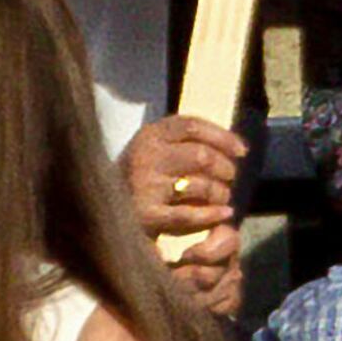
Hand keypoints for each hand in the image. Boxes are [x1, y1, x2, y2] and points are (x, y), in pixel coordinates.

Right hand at [124, 112, 246, 318]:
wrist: (99, 214)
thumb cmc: (140, 180)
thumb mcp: (156, 152)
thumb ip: (185, 142)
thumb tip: (236, 146)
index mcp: (148, 135)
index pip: (192, 126)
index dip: (223, 137)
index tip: (242, 150)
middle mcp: (144, 156)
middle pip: (202, 155)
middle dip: (224, 167)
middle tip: (230, 178)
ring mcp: (143, 185)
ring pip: (200, 184)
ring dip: (219, 192)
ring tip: (222, 197)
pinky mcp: (145, 214)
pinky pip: (189, 214)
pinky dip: (212, 214)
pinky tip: (224, 213)